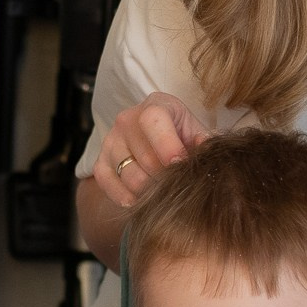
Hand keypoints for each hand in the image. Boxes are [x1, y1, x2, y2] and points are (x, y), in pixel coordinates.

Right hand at [91, 92, 210, 208]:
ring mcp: (110, 141)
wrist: (156, 143)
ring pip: (130, 176)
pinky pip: (108, 185)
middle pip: (145, 157)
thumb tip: (206, 150)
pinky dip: (126, 198)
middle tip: (178, 183)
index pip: (152, 120)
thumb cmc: (181, 137)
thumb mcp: (196, 133)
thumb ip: (204, 142)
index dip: (168, 145)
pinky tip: (141, 200)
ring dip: (150, 191)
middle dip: (166, 177)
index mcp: (155, 105)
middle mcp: (127, 120)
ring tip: (164, 191)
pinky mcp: (100, 162)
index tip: (182, 163)